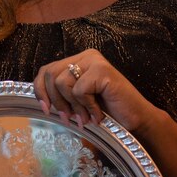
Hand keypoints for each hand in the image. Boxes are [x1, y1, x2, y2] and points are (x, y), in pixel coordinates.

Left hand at [32, 48, 159, 133]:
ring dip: (73, 107)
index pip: (46, 70)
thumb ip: (62, 93)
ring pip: (62, 83)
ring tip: (85, 117)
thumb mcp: (79, 100)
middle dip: (56, 101)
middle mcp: (86, 56)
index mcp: (78, 60)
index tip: (45, 109)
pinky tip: (98, 114)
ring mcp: (95, 61)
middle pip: (50, 75)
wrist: (136, 120)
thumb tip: (41, 100)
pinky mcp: (102, 70)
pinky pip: (79, 90)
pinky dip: (87, 107)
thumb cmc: (109, 111)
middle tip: (67, 118)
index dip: (40, 90)